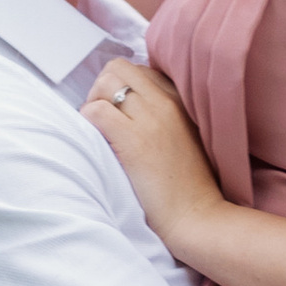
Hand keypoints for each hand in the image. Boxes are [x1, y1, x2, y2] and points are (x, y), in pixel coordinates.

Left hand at [81, 59, 223, 253]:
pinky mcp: (134, 141)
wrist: (197, 216)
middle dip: (103, 88)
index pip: (140, 71)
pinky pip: (96, 111)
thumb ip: (167, 118)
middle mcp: (166, 103)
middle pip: (119, 68)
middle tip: (103, 118)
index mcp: (180, 101)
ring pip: (106, 83)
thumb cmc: (190, 187)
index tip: (119, 112)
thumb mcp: (187, 138)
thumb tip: (132, 110)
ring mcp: (151, 119)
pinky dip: (87, 120)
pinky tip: (96, 141)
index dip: (122, 88)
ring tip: (99, 130)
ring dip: (93, 103)